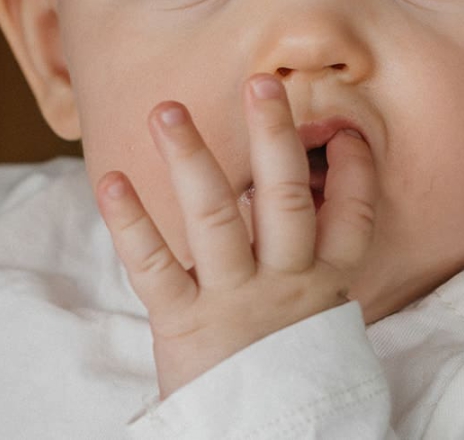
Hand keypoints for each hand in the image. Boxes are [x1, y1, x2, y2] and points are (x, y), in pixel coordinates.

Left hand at [94, 74, 377, 396]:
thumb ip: (312, 270)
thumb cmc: (286, 380)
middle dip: (273, 137)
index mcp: (324, 287)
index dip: (353, 172)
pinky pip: (154, 266)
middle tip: (260, 82)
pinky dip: (130, 222)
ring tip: (168, 111)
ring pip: (217, 218)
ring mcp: (234, 302)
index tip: (345, 130)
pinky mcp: (184, 325)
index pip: (351, 219)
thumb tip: (308, 207)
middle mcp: (284, 286)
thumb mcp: (317, 328)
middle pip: (285, 200)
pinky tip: (110, 180)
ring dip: (191, 159)